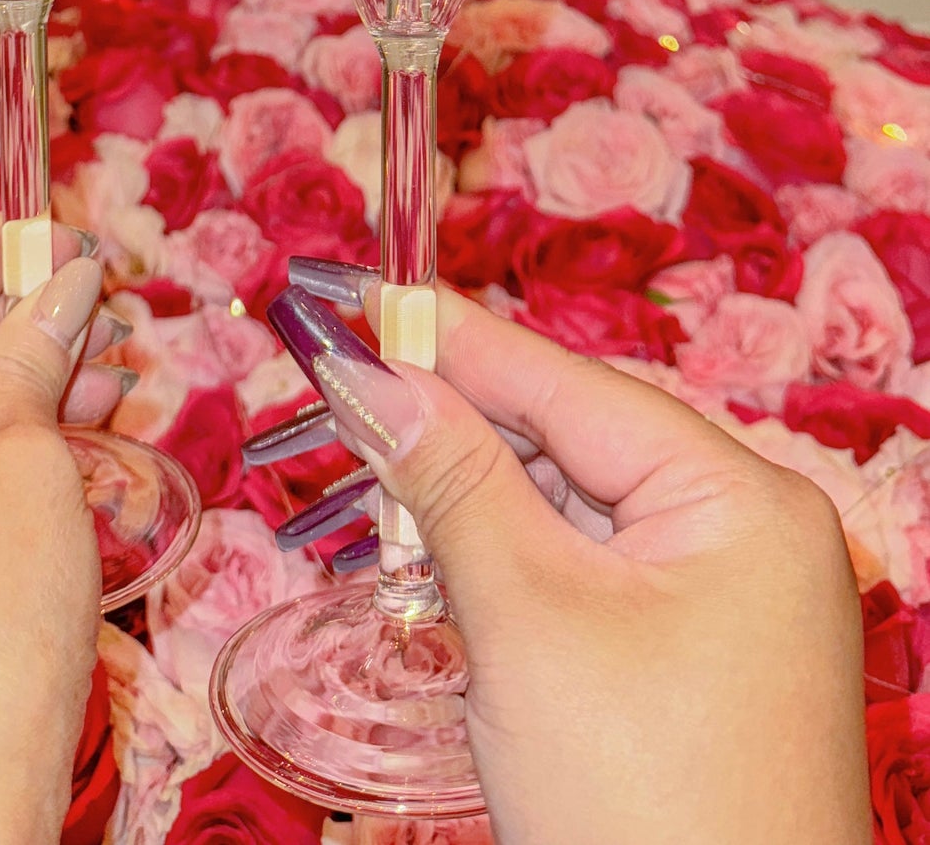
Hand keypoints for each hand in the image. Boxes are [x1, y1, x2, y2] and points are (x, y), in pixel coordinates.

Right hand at [296, 279, 870, 844]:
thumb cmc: (636, 799)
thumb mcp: (526, 619)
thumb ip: (447, 478)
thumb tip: (369, 369)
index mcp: (739, 498)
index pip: (570, 385)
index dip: (455, 339)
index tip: (361, 295)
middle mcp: (746, 531)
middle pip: (569, 442)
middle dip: (453, 425)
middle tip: (341, 381)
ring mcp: (725, 601)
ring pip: (569, 510)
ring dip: (469, 497)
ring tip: (367, 464)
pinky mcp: (690, 659)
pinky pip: (584, 574)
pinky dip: (505, 560)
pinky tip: (431, 547)